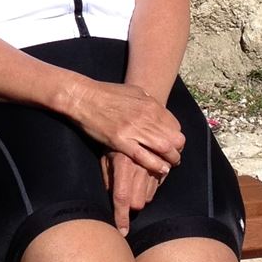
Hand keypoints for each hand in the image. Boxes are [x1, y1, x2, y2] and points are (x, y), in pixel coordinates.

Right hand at [65, 77, 183, 176]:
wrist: (84, 97)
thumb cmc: (107, 93)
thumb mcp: (134, 91)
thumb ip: (148, 101)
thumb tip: (158, 108)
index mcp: (151, 105)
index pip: (175, 126)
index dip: (176, 137)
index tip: (174, 144)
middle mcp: (146, 117)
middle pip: (174, 139)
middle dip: (177, 151)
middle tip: (174, 157)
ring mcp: (134, 130)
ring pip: (164, 149)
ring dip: (171, 160)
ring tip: (170, 166)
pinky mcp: (121, 141)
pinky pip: (144, 157)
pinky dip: (156, 165)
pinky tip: (161, 170)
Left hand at [104, 149, 163, 234]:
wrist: (136, 125)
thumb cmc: (116, 142)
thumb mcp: (106, 157)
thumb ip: (107, 177)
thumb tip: (109, 196)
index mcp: (123, 163)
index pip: (121, 196)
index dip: (121, 217)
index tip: (122, 231)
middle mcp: (140, 166)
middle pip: (137, 202)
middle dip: (130, 205)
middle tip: (124, 198)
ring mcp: (154, 166)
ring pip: (148, 197)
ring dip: (140, 196)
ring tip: (133, 182)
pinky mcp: (164, 165)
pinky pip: (157, 186)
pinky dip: (150, 186)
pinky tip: (143, 177)